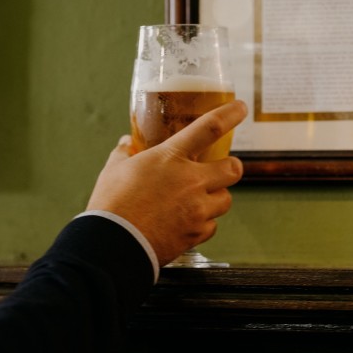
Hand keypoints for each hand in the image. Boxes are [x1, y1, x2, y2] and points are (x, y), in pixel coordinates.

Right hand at [87, 100, 246, 265]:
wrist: (114, 244)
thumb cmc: (111, 204)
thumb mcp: (114, 170)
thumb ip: (124, 153)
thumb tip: (126, 144)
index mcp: (171, 157)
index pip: (210, 127)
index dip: (230, 114)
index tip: (241, 108)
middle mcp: (191, 181)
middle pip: (233, 168)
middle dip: (231, 167)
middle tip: (221, 169)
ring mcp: (197, 209)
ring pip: (226, 200)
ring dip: (216, 198)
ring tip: (198, 200)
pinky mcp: (196, 234)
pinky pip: (212, 226)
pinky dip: (203, 224)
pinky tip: (187, 223)